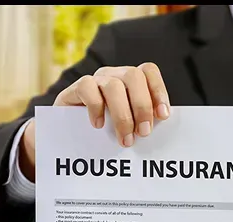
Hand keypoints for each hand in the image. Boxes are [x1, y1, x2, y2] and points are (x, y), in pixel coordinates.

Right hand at [19, 63, 170, 180]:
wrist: (69, 135)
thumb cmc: (107, 131)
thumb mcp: (129, 125)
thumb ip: (143, 121)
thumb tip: (161, 125)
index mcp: (131, 80)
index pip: (148, 71)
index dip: (158, 90)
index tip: (163, 116)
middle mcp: (114, 75)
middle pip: (133, 76)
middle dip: (142, 106)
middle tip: (143, 133)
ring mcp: (95, 80)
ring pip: (113, 86)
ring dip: (122, 115)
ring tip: (125, 139)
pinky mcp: (75, 88)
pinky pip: (88, 88)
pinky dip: (96, 108)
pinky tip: (99, 126)